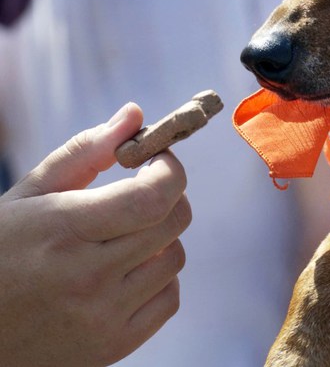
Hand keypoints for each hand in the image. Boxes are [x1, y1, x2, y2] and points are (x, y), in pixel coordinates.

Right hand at [0, 103, 190, 366]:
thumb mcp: (26, 196)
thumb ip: (85, 152)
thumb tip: (134, 115)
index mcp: (62, 229)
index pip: (153, 196)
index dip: (170, 170)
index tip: (158, 159)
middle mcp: (87, 276)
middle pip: (173, 222)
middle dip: (169, 195)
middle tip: (144, 190)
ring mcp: (102, 317)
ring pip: (175, 258)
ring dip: (161, 237)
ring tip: (126, 234)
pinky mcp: (113, 346)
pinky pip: (169, 298)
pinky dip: (159, 277)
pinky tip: (128, 270)